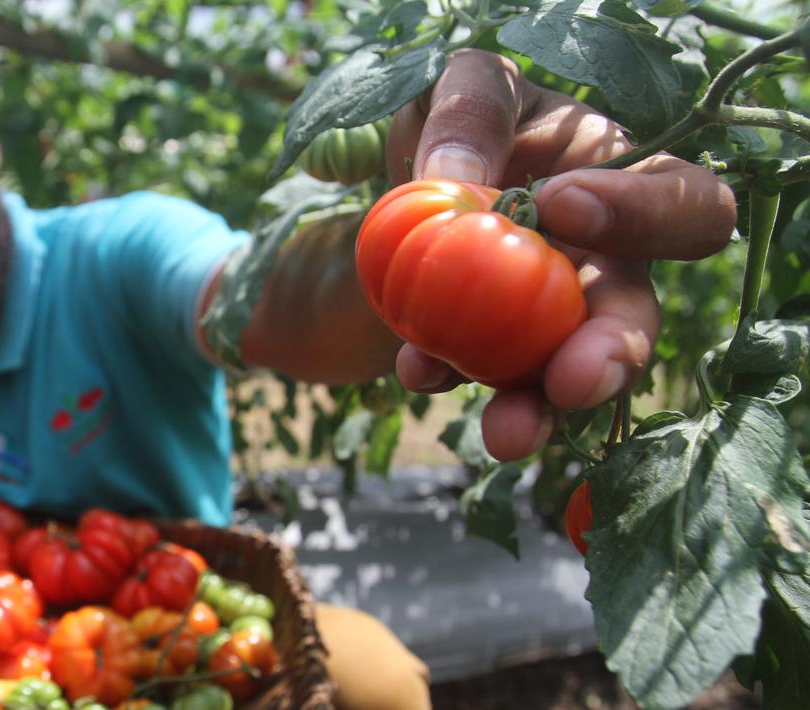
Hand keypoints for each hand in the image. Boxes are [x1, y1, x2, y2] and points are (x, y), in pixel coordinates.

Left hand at [385, 49, 735, 460]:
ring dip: (534, 404)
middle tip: (571, 381)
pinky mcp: (492, 348)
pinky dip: (449, 374)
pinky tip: (418, 370)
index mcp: (628, 182)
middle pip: (635, 319)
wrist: (415, 171)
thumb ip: (471, 114)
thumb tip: (455, 183)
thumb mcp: (471, 86)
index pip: (685, 204)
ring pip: (561, 372)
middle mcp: (605, 262)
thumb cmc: (472, 117)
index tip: (564, 206)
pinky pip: (483, 373)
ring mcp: (550, 316)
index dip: (644, 214)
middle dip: (609, 357)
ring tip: (506, 433)